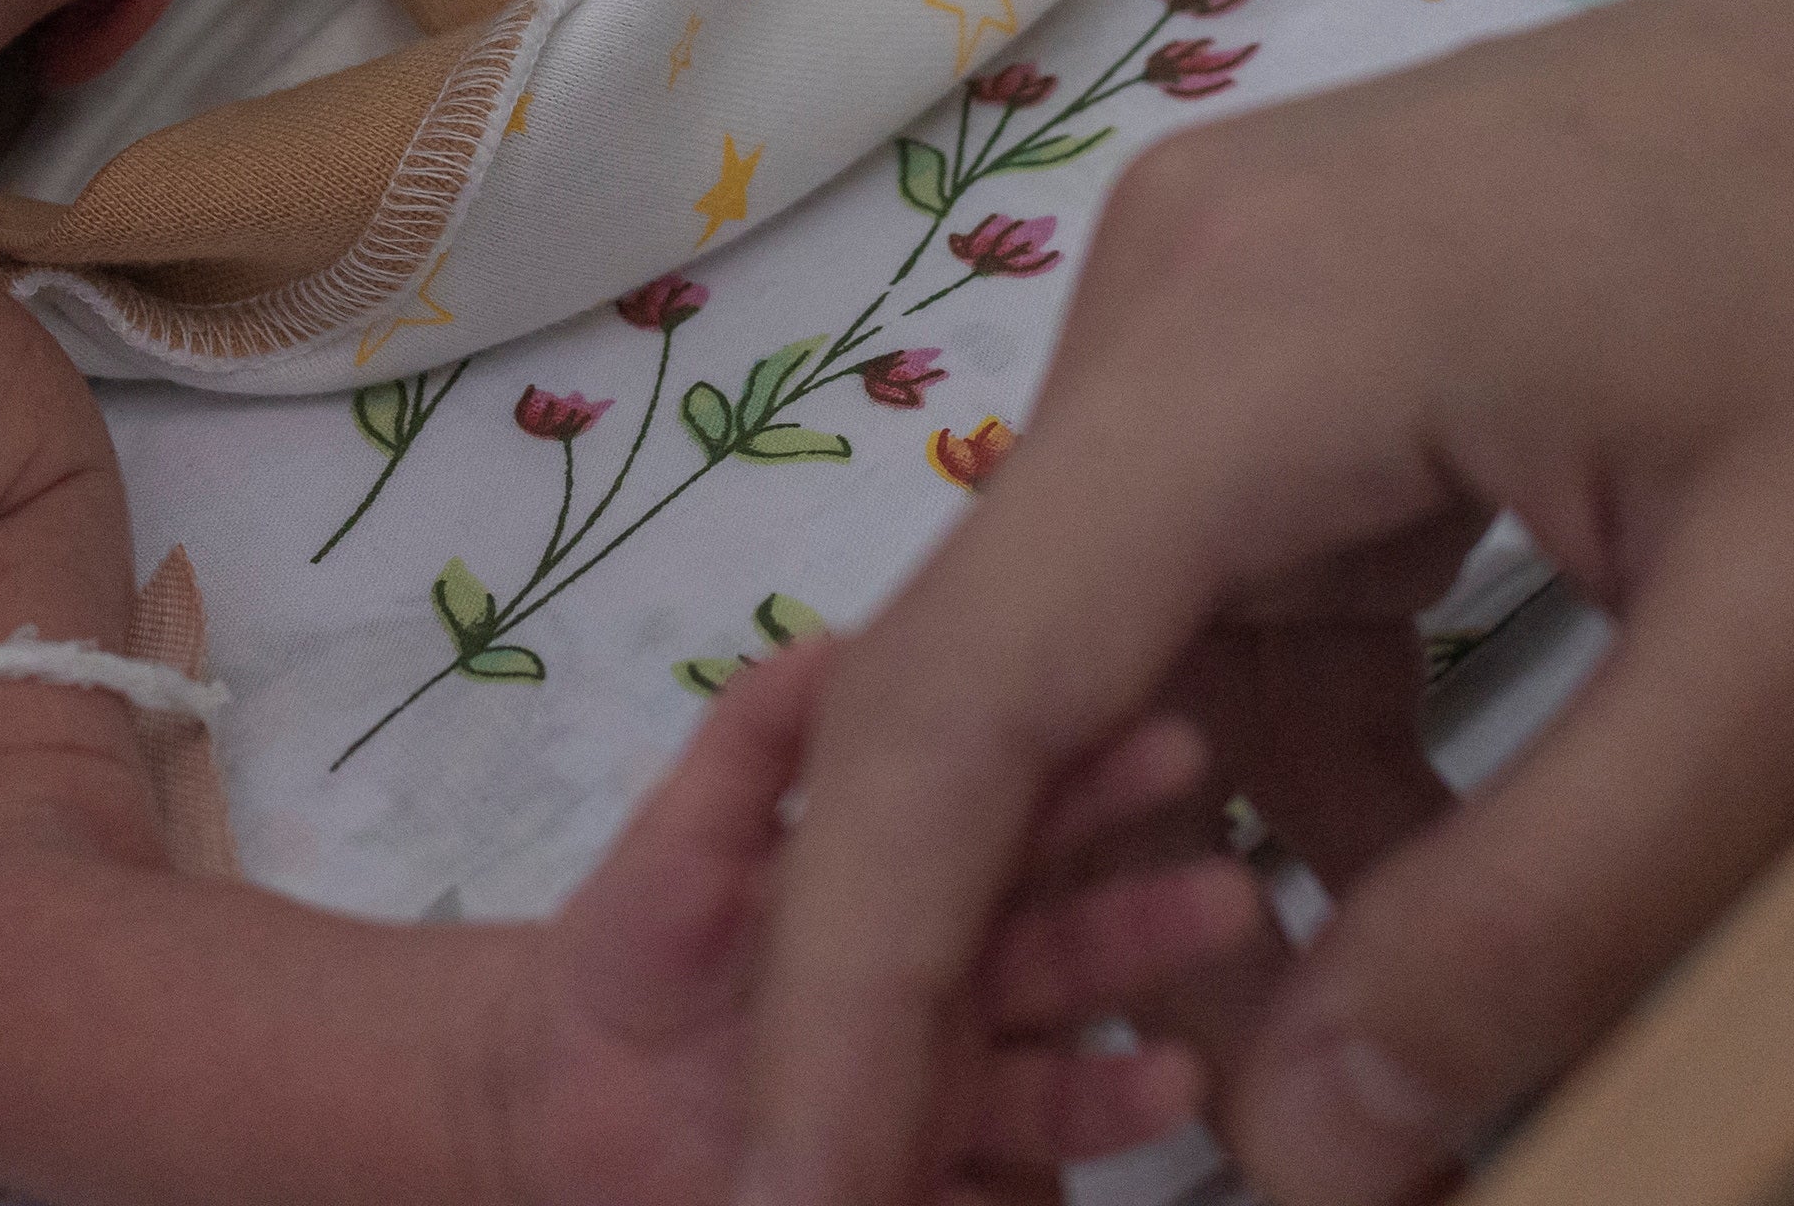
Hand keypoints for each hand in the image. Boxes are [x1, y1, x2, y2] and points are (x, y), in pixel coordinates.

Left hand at [506, 641, 1254, 1205]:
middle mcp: (957, 996)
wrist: (565, 1104)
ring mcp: (947, 1101)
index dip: (1097, 787)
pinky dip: (1058, 1174)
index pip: (1023, 832)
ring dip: (1123, 1080)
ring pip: (1054, 1083)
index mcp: (914, 892)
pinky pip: (1002, 1191)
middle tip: (1229, 894)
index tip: (1179, 739)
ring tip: (1185, 1068)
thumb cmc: (629, 950)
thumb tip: (835, 643)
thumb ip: (755, 744)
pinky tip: (1121, 1149)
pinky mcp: (927, 1184)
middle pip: (1064, 958)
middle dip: (1146, 926)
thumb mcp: (680, 833)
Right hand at [734, 0, 1793, 1205]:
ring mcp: (1247, 287)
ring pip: (1133, 656)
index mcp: (1240, 344)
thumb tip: (1296, 1161)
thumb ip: (1536, 929)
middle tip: (1097, 1172)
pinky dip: (1316, 762)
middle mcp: (1180, 287)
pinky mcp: (1330, 315)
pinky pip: (1247, 584)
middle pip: (1009, 688)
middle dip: (1018, 961)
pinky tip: (1443, 879)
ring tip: (1352, 1068)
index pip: (952, 712)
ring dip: (1216, 872)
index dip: (850, 989)